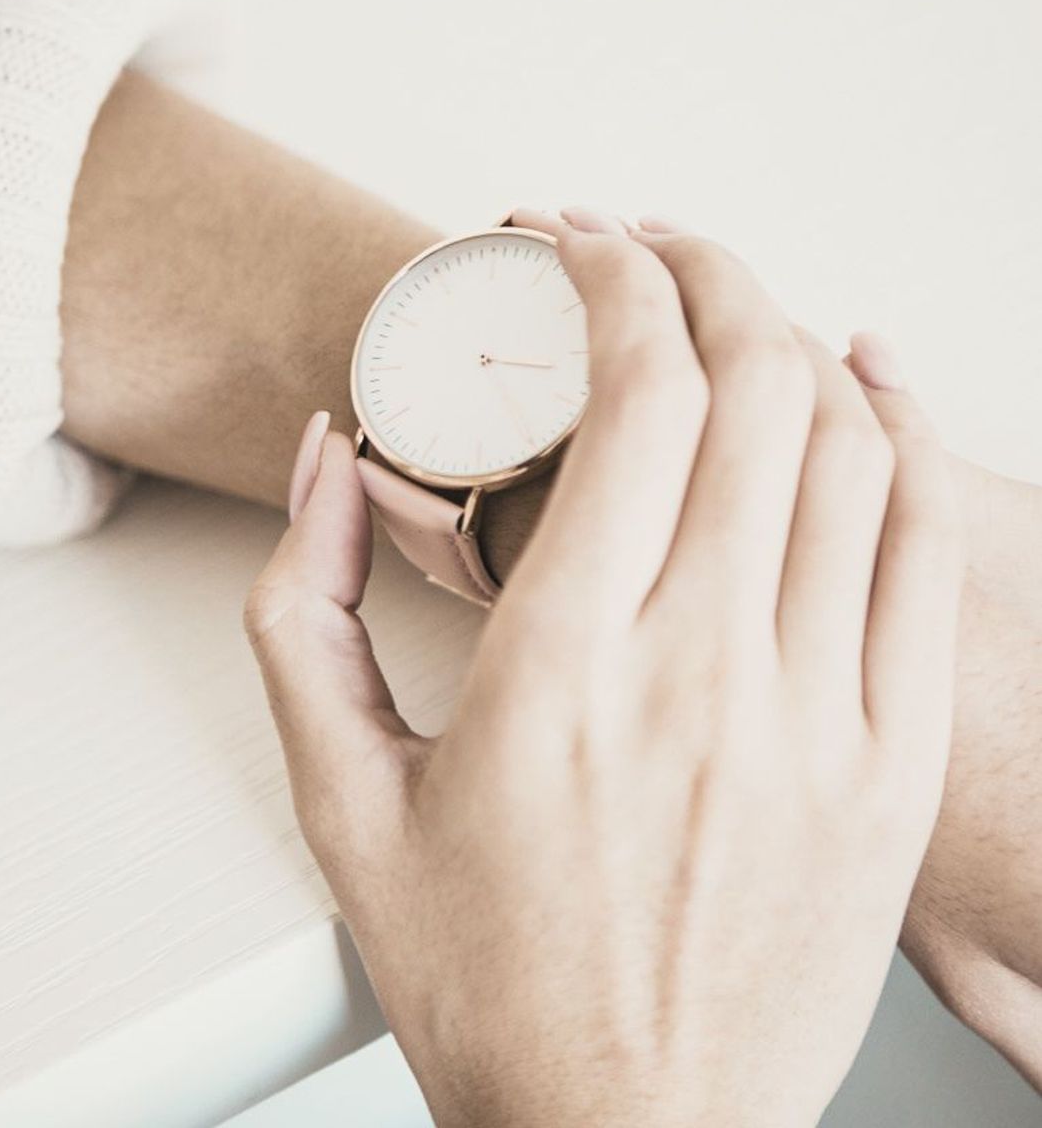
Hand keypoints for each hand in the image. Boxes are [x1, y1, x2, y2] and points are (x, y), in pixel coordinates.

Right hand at [245, 212, 961, 1126]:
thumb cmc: (490, 981)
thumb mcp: (340, 798)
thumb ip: (304, 607)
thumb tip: (335, 463)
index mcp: (561, 673)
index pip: (634, 399)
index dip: (618, 285)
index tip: (585, 252)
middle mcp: (703, 677)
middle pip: (751, 389)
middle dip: (705, 272)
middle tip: (658, 248)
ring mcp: (817, 721)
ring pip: (848, 450)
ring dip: (793, 337)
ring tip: (740, 301)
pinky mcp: (887, 766)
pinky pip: (925, 554)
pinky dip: (908, 435)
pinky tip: (874, 375)